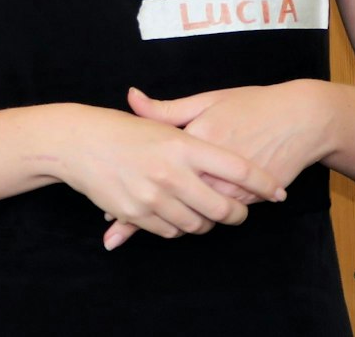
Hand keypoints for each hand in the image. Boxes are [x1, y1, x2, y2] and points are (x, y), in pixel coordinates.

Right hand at [51, 104, 285, 250]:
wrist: (77, 142)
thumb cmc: (123, 129)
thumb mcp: (161, 123)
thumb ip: (200, 138)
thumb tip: (231, 142)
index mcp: (182, 145)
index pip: (238, 170)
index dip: (264, 183)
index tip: (277, 191)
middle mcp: (170, 172)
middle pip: (223, 208)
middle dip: (238, 214)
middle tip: (241, 211)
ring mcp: (152, 196)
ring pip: (197, 225)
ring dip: (208, 223)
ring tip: (209, 214)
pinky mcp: (136, 213)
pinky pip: (170, 231)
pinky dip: (179, 227)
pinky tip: (180, 215)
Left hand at [99, 81, 332, 248]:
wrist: (301, 119)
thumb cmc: (251, 105)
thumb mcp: (207, 100)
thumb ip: (167, 109)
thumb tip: (132, 97)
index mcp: (194, 139)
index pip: (154, 167)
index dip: (129, 185)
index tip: (106, 203)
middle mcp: (210, 166)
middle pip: (170, 199)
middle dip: (141, 217)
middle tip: (114, 228)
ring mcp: (231, 186)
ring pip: (193, 215)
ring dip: (165, 225)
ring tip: (135, 233)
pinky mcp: (248, 198)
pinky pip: (216, 216)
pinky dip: (198, 223)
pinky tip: (177, 227)